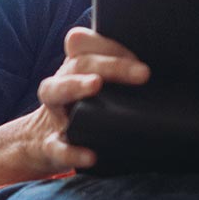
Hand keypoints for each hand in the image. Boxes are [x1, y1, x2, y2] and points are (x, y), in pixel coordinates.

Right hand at [22, 27, 149, 172]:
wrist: (41, 145)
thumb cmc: (81, 110)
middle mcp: (61, 83)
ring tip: (96, 85)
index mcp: (75, 68)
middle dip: (111, 65)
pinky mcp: (49, 144)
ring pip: (55, 90)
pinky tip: (90, 155)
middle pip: (80, 63)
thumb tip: (158, 65)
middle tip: (143, 73)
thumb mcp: (96, 89)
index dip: (111, 45)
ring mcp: (52, 112)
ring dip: (75, 85)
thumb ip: (117, 74)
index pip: (86, 44)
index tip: (142, 57)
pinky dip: (72, 151)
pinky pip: (57, 146)